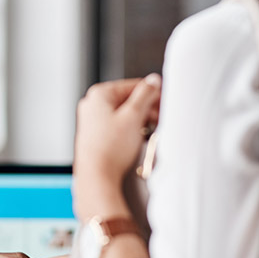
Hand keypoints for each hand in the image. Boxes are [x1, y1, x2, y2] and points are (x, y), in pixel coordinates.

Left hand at [72, 75, 160, 219]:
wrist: (97, 176)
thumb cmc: (110, 148)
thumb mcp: (134, 116)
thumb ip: (145, 95)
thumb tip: (153, 81)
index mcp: (99, 95)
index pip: (133, 85)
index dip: (153, 93)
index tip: (165, 100)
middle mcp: (92, 105)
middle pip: (128, 100)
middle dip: (148, 108)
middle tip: (162, 117)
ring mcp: (92, 121)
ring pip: (124, 114)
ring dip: (141, 120)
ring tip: (153, 130)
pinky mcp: (96, 135)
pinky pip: (118, 126)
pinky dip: (131, 129)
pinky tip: (141, 138)